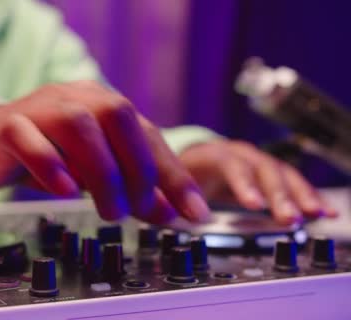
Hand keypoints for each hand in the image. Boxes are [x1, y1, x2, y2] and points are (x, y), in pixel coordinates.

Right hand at [0, 81, 209, 223]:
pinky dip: (51, 165)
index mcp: (101, 105)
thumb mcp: (93, 174)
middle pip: (117, 116)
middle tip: (137, 211)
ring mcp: (40, 108)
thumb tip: (169, 214)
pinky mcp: (8, 125)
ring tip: (110, 212)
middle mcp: (75, 98)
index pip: (148, 133)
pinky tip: (66, 192)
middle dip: (136, 168)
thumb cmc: (44, 155)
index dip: (173, 174)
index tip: (193, 212)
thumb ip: (130, 190)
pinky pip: (29, 138)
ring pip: (78, 125)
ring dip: (101, 172)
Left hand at [179, 140, 337, 223]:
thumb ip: (174, 195)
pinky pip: (292, 183)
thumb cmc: (181, 170)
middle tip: (288, 217)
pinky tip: (325, 210)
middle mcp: (238, 153)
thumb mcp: (172, 180)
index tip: (253, 204)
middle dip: (277, 193)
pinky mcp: (268, 174)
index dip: (243, 183)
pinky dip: (308, 196)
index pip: (230, 163)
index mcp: (212, 153)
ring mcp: (256, 162)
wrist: (190, 158)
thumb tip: (177, 215)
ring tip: (314, 214)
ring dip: (299, 195)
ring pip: (281, 174)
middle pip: (262, 168)